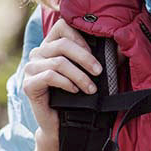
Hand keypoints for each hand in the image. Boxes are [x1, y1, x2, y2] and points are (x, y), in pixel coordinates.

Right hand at [22, 18, 102, 139]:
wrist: (60, 125)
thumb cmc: (76, 96)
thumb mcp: (89, 72)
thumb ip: (102, 56)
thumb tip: (123, 45)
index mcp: (51, 44)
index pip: (62, 25)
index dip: (80, 37)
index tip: (96, 52)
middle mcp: (38, 53)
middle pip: (62, 44)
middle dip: (85, 58)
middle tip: (99, 72)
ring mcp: (30, 68)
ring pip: (58, 62)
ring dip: (79, 75)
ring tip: (91, 88)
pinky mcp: (28, 85)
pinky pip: (49, 76)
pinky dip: (66, 83)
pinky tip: (75, 91)